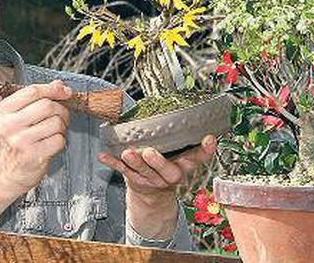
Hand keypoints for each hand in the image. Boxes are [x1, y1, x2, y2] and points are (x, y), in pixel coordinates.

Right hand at [0, 80, 72, 196]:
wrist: (3, 175)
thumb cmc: (11, 144)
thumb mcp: (13, 118)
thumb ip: (34, 100)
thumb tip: (58, 84)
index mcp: (3, 111)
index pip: (32, 91)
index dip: (53, 89)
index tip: (65, 92)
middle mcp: (9, 125)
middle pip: (47, 105)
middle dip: (61, 110)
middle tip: (60, 116)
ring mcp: (21, 141)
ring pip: (56, 122)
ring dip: (62, 126)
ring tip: (54, 132)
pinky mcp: (33, 155)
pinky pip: (59, 140)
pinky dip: (60, 140)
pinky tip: (51, 143)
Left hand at [98, 135, 216, 238]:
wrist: (152, 197)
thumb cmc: (166, 167)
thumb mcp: (179, 158)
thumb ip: (184, 142)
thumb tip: (191, 115)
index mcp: (183, 166)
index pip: (197, 159)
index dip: (205, 151)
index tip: (210, 139)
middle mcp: (169, 175)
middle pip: (168, 172)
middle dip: (159, 162)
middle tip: (150, 152)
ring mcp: (151, 180)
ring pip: (143, 172)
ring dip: (134, 162)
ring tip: (127, 153)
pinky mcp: (134, 180)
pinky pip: (122, 172)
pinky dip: (112, 163)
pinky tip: (103, 156)